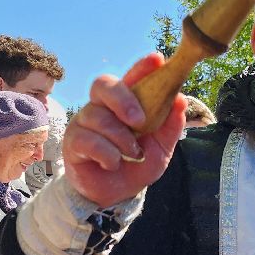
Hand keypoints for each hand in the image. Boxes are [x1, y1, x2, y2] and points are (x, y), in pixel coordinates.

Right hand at [63, 54, 187, 208]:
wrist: (117, 195)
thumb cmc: (137, 165)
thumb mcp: (162, 148)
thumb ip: (170, 125)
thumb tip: (180, 100)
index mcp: (126, 104)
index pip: (131, 78)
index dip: (142, 67)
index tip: (157, 59)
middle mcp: (103, 107)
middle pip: (104, 85)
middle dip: (123, 99)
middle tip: (139, 120)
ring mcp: (85, 123)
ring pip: (100, 117)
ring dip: (122, 139)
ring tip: (132, 155)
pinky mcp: (73, 142)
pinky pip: (89, 140)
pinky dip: (108, 154)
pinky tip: (113, 163)